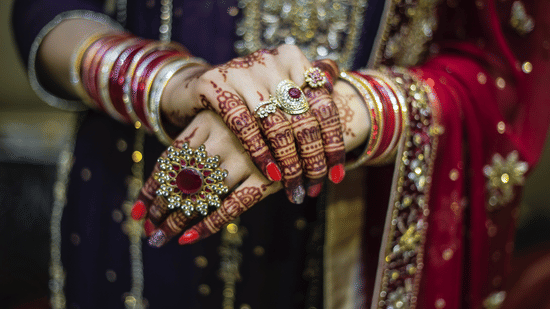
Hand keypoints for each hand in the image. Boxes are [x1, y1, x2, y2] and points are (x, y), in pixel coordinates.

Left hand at [132, 79, 369, 246]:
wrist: (313, 108)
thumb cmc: (264, 113)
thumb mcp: (230, 114)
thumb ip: (204, 134)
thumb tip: (171, 167)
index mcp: (209, 119)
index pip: (171, 157)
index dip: (154, 186)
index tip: (140, 210)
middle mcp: (223, 138)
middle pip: (182, 180)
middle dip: (162, 208)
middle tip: (148, 230)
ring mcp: (244, 158)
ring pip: (202, 194)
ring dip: (177, 219)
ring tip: (160, 238)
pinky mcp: (266, 177)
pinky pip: (232, 206)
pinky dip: (208, 224)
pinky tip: (189, 238)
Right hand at [161, 45, 345, 202]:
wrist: (196, 85)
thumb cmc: (248, 96)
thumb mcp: (279, 91)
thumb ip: (307, 100)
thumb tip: (338, 131)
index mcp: (293, 59)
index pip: (324, 104)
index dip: (333, 142)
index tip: (337, 173)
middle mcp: (270, 61)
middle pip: (303, 118)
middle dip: (313, 158)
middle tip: (316, 185)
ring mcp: (242, 71)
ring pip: (277, 126)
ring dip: (289, 163)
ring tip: (294, 188)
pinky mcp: (215, 84)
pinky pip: (244, 126)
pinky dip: (260, 152)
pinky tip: (271, 174)